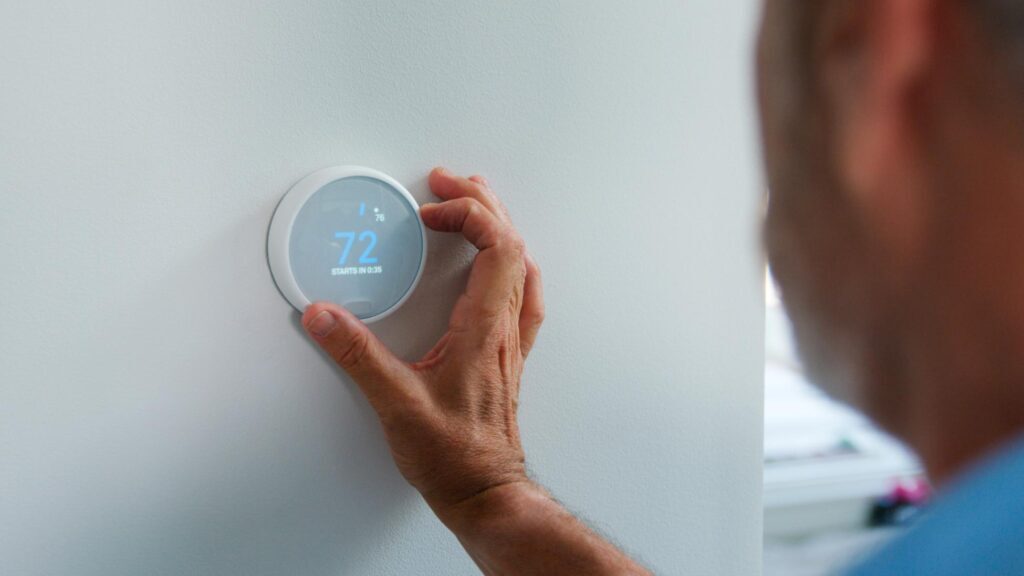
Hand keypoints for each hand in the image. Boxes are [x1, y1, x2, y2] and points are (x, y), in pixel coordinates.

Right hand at [301, 167, 544, 519]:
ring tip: (473, 202)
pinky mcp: (505, 354)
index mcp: (485, 327)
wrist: (486, 491)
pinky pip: (521, 291)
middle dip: (479, 203)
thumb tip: (324, 315)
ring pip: (520, 263)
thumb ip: (357, 356)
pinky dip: (508, 261)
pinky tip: (498, 265)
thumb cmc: (454, 456)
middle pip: (511, 244)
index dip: (466, 214)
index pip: (496, 246)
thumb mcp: (396, 404)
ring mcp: (510, 340)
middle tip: (445, 183)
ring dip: (497, 226)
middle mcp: (505, 327)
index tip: (428, 212)